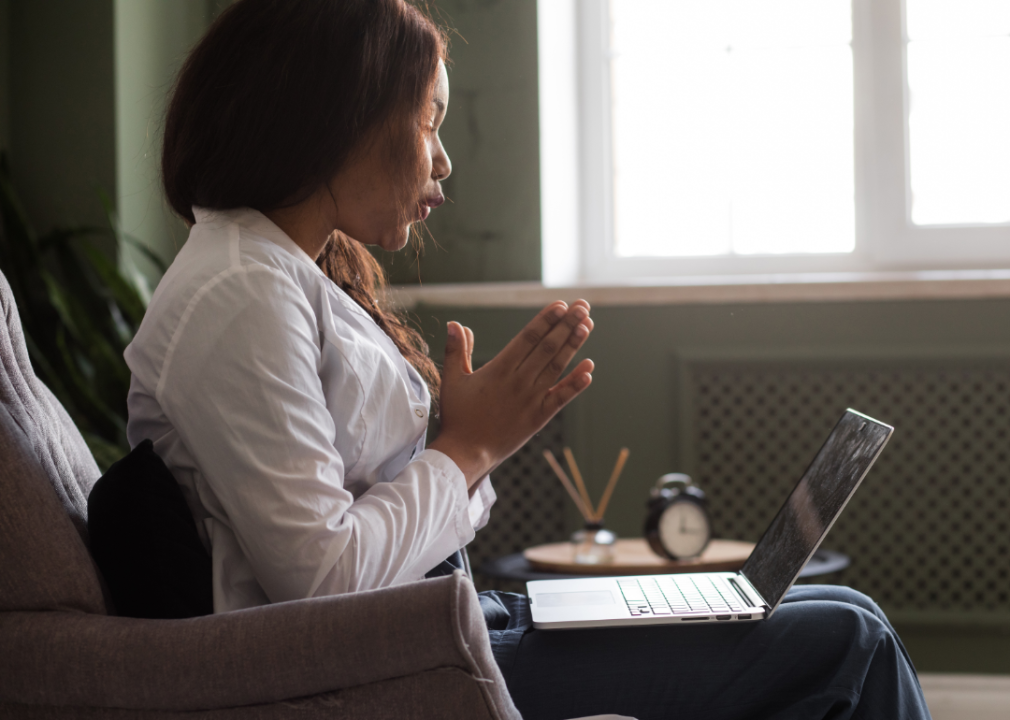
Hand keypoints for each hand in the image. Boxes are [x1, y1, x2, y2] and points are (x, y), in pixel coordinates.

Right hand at [429, 301, 594, 487]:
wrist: (466, 454)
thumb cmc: (457, 417)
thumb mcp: (452, 380)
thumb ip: (456, 350)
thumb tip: (455, 323)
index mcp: (499, 370)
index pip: (528, 338)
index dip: (546, 320)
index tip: (560, 305)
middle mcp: (519, 382)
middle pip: (548, 347)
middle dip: (567, 324)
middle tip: (582, 306)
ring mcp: (531, 400)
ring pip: (557, 367)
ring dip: (574, 345)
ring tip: (587, 325)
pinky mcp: (539, 417)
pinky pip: (562, 398)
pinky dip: (576, 383)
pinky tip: (590, 368)